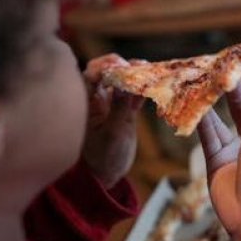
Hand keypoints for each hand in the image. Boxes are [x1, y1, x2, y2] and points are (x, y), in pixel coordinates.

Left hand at [81, 54, 144, 188]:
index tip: (123, 67)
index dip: (107, 65)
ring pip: (123, 81)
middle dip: (123, 65)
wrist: (107, 175)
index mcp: (86, 101)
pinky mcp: (125, 111)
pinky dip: (143, 88)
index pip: (92, 73)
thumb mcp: (113, 133)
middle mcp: (97, 98)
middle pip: (107, 71)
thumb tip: (124, 83)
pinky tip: (154, 84)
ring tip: (150, 72)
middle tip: (138, 66)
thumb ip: (119, 108)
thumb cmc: (103, 157)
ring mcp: (111, 103)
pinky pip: (134, 94)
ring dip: (136, 75)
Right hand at [197, 68, 240, 240]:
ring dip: (209, 103)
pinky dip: (199, 122)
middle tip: (218, 66)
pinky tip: (191, 105)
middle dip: (230, 89)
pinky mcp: (214, 160)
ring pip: (218, 121)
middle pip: (239, 108)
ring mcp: (232, 149)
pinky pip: (206, 136)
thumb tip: (237, 81)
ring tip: (199, 81)